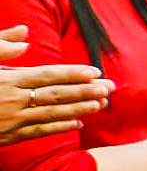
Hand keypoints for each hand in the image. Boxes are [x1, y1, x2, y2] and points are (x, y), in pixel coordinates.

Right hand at [0, 28, 113, 143]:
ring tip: (102, 104)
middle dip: (86, 91)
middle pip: (56, 95)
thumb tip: (25, 34)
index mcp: (5, 80)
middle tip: (110, 88)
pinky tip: (78, 124)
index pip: (46, 75)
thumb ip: (0, 45)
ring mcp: (10, 121)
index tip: (94, 71)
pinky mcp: (7, 136)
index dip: (72, 74)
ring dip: (79, 109)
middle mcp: (11, 100)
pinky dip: (59, 128)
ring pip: (52, 115)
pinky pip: (38, 132)